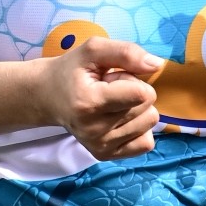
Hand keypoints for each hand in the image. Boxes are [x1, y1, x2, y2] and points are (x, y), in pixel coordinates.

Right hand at [38, 38, 161, 160]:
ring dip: (135, 109)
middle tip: (108, 90)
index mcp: (90, 103)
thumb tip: (157, 65)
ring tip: (111, 104)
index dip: (132, 79)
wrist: (48, 97)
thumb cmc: (72, 71)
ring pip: (149, 124)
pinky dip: (138, 128)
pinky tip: (118, 120)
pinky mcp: (105, 156)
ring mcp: (100, 146)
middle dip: (133, 93)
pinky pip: (146, 144)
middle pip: (148, 108)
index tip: (109, 79)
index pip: (142, 94)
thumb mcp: (94, 50)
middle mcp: (95, 130)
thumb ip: (127, 53)